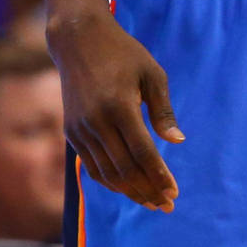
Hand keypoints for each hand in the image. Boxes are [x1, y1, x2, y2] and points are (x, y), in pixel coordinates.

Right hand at [46, 11, 181, 210]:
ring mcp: (80, 129)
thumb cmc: (123, 54)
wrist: (78, 41)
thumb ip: (163, 110)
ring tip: (151, 202)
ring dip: (129, 191)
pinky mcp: (71, 132)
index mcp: (119, 106)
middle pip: (124, 169)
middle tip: (167, 205)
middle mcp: (96, 122)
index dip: (159, 175)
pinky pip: (91, 166)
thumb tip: (176, 141)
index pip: (142, 152)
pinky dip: (110, 181)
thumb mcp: (151, 74)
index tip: (174, 193)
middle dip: (147, 190)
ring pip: (106, 172)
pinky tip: (127, 188)